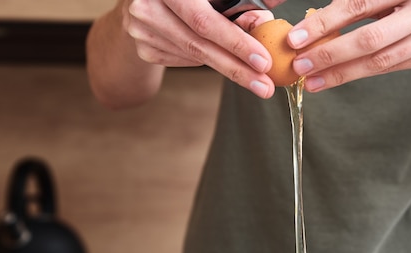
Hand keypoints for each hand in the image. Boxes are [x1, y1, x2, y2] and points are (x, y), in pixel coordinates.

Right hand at [123, 0, 279, 96]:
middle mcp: (149, 4)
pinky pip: (185, 61)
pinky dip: (205, 60)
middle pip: (199, 43)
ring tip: (253, 76)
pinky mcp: (144, 48)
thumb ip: (244, 4)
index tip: (263, 62)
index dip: (236, 42)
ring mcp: (141, 27)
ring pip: (194, 55)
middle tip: (264, 86)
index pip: (205, 20)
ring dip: (226, 66)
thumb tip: (268, 24)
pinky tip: (217, 55)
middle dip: (237, 68)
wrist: (149, 1)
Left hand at [288, 0, 410, 91]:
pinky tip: (339, 78)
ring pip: (380, 59)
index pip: (360, 3)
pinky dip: (364, 72)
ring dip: (342, 72)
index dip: (326, 21)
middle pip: (369, 36)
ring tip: (312, 79)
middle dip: (329, 52)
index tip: (296, 36)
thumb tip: (328, 12)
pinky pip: (394, 67)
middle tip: (298, 63)